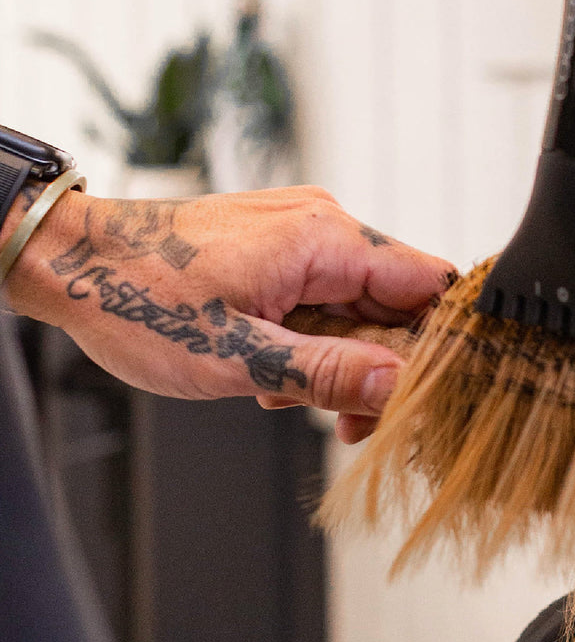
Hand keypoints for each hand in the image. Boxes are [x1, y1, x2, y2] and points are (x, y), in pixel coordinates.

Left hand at [2, 186, 454, 443]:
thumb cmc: (135, 297)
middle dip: (378, 365)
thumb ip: (328, 373)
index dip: (438, 344)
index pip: (430, 285)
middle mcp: (323, 224)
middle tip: (344, 417)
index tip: (420, 395)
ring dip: (339, 356)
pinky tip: (273, 365)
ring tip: (284, 391)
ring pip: (360, 303)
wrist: (68, 259)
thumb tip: (399, 386)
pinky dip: (312, 335)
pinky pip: (326, 292)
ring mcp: (301, 230)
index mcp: (325, 239)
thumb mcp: (236, 357)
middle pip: (398, 301)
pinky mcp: (281, 242)